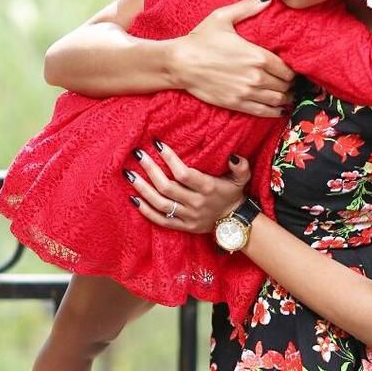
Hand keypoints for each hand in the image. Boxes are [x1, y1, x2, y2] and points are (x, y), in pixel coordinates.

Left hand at [125, 141, 252, 232]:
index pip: (184, 173)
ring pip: (160, 203)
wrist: (233, 221)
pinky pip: (160, 221)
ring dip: (142, 189)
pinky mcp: (182, 226)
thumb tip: (234, 156)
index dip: (169, 159)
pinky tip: (133, 198)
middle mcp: (196, 203)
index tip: (157, 144)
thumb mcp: (242, 179)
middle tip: (138, 154)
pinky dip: (145, 211)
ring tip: (129, 174)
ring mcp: (187, 217)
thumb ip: (241, 166)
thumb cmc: (233, 194)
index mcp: (208, 188)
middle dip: (150, 169)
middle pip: (167, 187)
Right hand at [171, 0, 294, 116]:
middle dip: (289, 83)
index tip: (290, 69)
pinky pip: (263, 112)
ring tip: (286, 95)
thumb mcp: (222, 17)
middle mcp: (255, 76)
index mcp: (257, 55)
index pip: (287, 68)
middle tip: (289, 82)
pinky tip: (279, 109)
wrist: (180, 63)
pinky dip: (275, 112)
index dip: (292, 70)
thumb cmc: (200, 39)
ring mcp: (246, 92)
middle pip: (284, 84)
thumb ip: (247, 8)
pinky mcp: (236, 103)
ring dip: (285, 97)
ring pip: (277, 99)